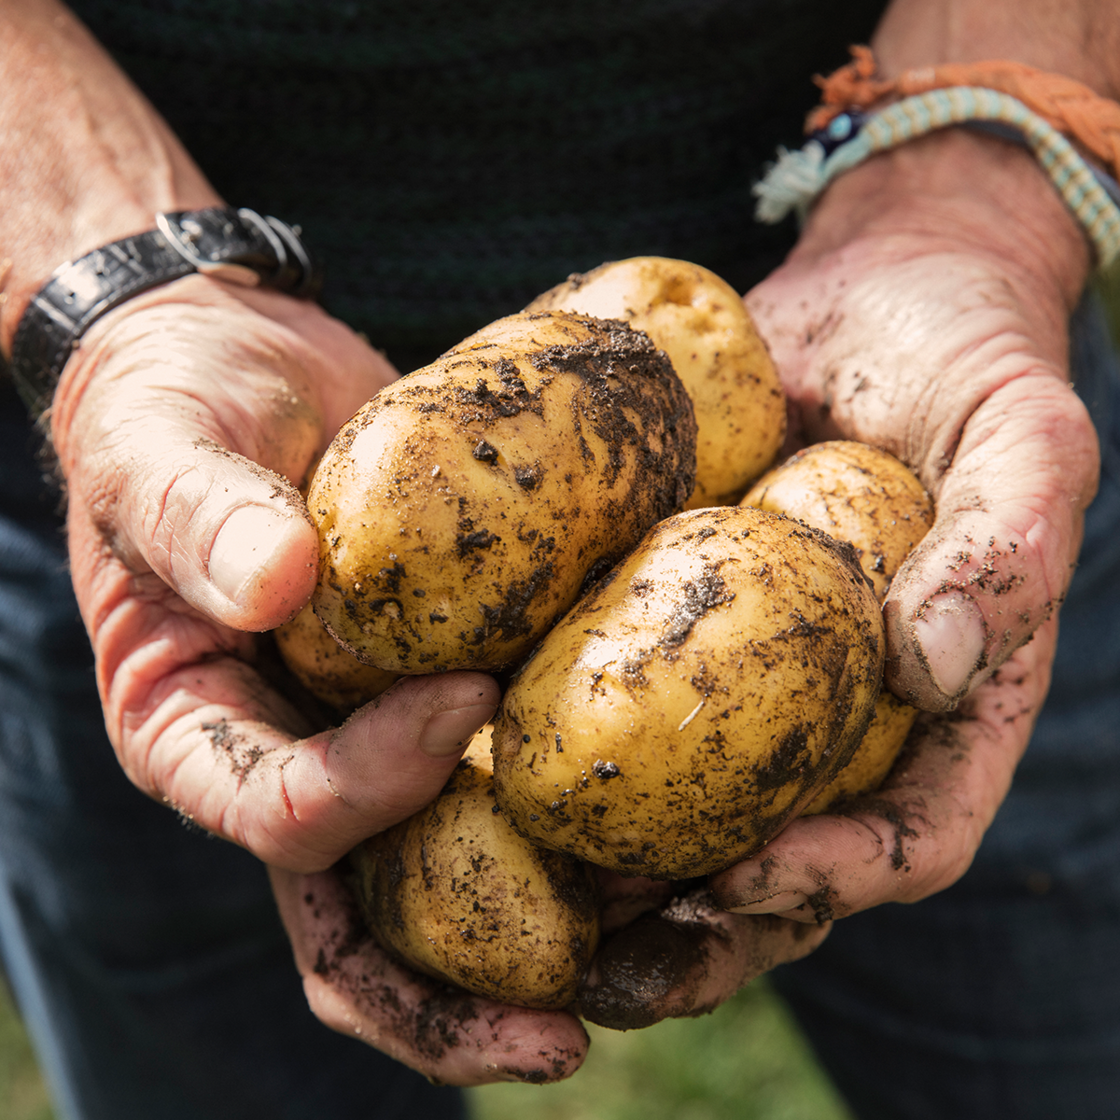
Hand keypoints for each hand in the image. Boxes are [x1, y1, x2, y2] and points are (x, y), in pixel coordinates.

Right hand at [45, 274, 587, 1081]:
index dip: (371, 783)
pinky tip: (679, 820)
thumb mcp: (160, 442)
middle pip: (367, 922)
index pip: (281, 815)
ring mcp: (376, 738)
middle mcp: (290, 763)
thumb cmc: (179, 403)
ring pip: (458, 879)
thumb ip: (194, 511)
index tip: (460, 698)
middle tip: (570, 1029)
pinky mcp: (448, 690)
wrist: (248, 367)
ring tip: (666, 940)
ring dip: (553, 931)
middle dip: (459, 998)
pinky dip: (583, 812)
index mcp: (196, 735)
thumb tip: (275, 582)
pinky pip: (514, 775)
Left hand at [574, 127, 1098, 1024]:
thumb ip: (1007, 545)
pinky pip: (619, 697)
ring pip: (685, 806)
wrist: (874, 292)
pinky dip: (558, 740)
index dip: (835, 883)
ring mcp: (752, 673)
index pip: (909, 837)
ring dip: (612, 869)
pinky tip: (477, 749)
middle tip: (606, 956)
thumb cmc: (968, 357)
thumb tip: (932, 663)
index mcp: (943, 706)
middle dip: (700, 926)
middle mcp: (841, 710)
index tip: (741, 880)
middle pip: (779, 859)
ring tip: (524, 889)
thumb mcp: (1027, 434)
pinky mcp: (676, 617)